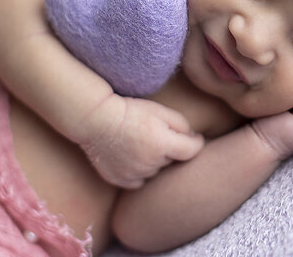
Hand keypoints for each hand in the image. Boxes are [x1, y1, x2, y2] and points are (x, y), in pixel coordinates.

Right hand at [74, 94, 204, 188]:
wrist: (97, 119)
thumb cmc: (130, 111)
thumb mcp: (160, 110)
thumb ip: (183, 125)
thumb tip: (194, 139)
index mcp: (163, 144)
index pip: (193, 150)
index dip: (195, 141)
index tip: (192, 137)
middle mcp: (150, 163)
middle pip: (173, 160)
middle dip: (171, 149)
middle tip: (157, 134)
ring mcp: (135, 174)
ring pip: (156, 171)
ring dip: (155, 161)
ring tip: (141, 143)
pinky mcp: (121, 181)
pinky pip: (140, 181)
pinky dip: (141, 173)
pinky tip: (134, 158)